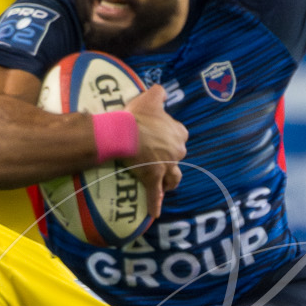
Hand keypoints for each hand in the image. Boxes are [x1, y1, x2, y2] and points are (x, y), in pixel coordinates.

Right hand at [128, 83, 186, 221]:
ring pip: (174, 177)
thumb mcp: (150, 97)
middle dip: (171, 159)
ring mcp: (166, 166)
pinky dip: (155, 205)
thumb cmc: (137, 115)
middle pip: (178, 157)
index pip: (181, 135)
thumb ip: (159, 92)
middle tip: (159, 160)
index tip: (163, 137)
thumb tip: (162, 91)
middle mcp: (176, 150)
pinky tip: (154, 214)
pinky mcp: (153, 178)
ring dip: (169, 181)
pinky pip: (154, 195)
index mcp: (177, 132)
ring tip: (164, 184)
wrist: (124, 132)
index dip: (171, 136)